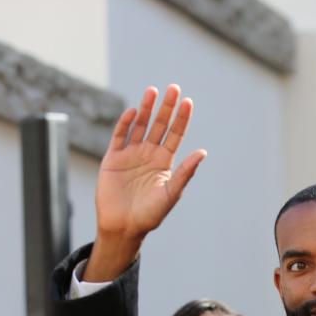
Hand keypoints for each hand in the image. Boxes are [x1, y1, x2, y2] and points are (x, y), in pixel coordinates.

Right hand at [88, 84, 206, 280]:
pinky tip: (133, 111)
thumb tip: (202, 153)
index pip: (175, 134)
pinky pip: (119, 136)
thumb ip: (185, 173)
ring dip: (146, 108)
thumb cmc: (150, 215)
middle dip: (166, 107)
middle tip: (173, 88)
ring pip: (139, 125)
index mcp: (164, 162)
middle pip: (159, 125)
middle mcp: (148, 154)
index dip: (181, 118)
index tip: (188, 102)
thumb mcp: (171, 193)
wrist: (124, 227)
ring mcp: (130, 154)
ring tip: (153, 91)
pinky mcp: (113, 158)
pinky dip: (125, 123)